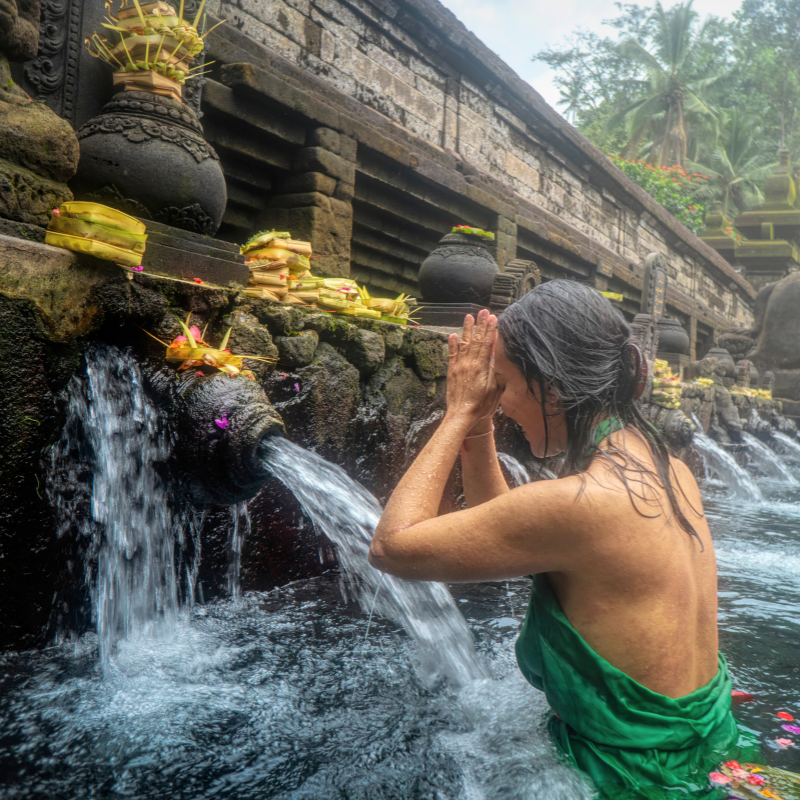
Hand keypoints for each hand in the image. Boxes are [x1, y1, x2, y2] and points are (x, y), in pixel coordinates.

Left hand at [447, 309, 500, 427]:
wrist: (462, 415)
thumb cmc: (481, 406)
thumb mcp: (494, 389)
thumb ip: (494, 371)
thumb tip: (496, 355)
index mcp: (482, 367)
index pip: (487, 344)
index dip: (491, 330)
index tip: (494, 318)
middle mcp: (470, 363)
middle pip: (477, 340)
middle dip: (481, 325)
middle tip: (484, 311)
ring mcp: (459, 366)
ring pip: (464, 343)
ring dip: (467, 329)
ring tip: (469, 316)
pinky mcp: (452, 371)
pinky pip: (452, 354)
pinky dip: (452, 344)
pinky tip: (453, 334)